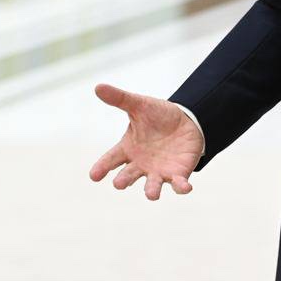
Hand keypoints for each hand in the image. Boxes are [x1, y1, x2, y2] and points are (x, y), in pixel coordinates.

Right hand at [88, 83, 204, 199]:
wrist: (186, 120)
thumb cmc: (158, 115)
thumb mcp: (139, 105)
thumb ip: (120, 99)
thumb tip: (98, 86)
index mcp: (128, 149)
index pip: (110, 159)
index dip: (101, 167)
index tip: (94, 175)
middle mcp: (140, 164)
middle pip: (128, 176)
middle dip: (124, 180)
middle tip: (119, 183)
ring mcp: (158, 171)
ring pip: (152, 185)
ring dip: (152, 190)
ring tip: (151, 194)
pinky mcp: (177, 174)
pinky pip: (179, 184)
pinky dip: (181, 187)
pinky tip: (185, 187)